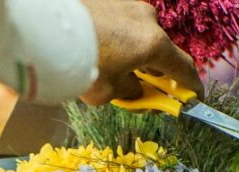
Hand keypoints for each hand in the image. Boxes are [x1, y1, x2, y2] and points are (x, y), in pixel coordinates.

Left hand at [79, 0, 201, 104]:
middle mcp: (146, 19)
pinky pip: (118, 23)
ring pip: (136, 34)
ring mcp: (126, 4)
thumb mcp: (107, 92)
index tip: (194, 95)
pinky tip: (97, 51)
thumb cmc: (80, 65)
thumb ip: (129, 91)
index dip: (190, 84)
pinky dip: (115, 39)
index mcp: (153, 44)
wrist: (44, 30)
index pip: (182, 67)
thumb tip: (135, 87)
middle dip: (152, 70)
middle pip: (157, 49)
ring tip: (111, 70)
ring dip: (131, 53)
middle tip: (143, 87)